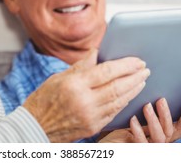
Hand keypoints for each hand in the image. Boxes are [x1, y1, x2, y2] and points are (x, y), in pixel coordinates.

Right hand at [23, 49, 149, 142]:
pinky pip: (114, 113)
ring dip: (133, 90)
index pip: (107, 71)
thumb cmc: (43, 100)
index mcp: (74, 84)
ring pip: (119, 101)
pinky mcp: (92, 127)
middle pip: (117, 86)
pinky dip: (124, 103)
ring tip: (142, 80)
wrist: (35, 127)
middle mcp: (84, 101)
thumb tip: (97, 52)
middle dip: (135, 77)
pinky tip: (129, 95)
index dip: (126, 65)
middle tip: (145, 69)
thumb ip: (81, 66)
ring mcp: (90, 116)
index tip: (137, 60)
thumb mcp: (58, 77)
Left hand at [99, 98, 180, 142]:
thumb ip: (144, 103)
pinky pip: (141, 143)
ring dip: (154, 121)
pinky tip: (132, 119)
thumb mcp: (135, 113)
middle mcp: (157, 141)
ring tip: (146, 107)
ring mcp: (148, 147)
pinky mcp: (135, 150)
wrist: (105, 141)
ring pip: (160, 137)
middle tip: (160, 100)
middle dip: (167, 114)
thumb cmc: (120, 124)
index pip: (180, 127)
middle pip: (171, 131)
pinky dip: (138, 130)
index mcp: (161, 132)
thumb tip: (144, 79)